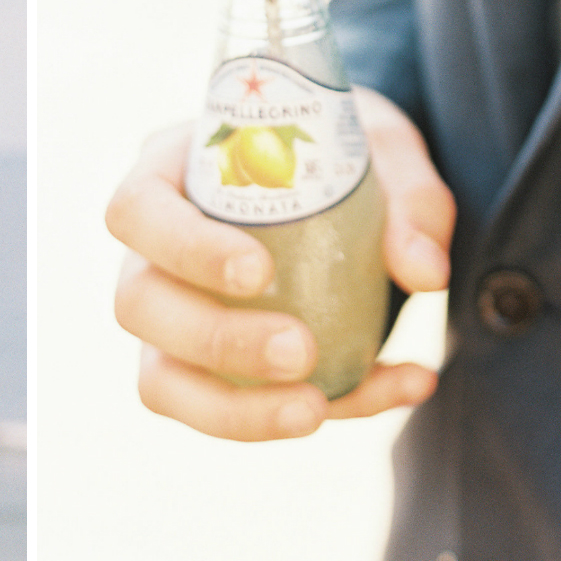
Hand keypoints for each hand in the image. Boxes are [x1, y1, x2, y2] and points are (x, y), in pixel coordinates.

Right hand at [105, 86, 453, 440]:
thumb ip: (410, 198)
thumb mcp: (384, 149)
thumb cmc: (342, 155)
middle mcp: (152, 250)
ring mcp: (171, 318)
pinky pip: (232, 412)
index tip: (259, 270)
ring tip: (318, 409)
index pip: (137, 209)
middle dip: (216, 340)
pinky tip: (401, 385)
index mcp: (171, 172)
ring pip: (161, 381)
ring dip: (234, 409)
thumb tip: (424, 271)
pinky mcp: (208, 373)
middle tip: (301, 351)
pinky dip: (318, 411)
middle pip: (138, 304)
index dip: (184, 247)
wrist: (353, 191)